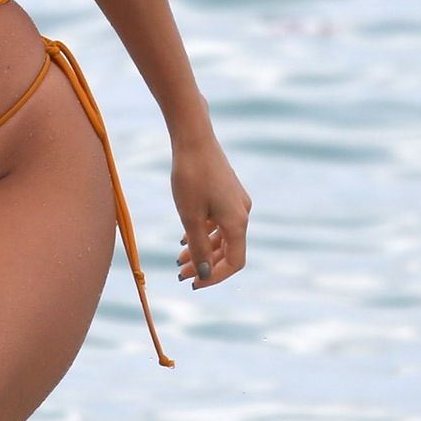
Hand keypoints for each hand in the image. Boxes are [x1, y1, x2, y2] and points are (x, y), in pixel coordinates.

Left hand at [171, 130, 249, 289]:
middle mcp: (242, 213)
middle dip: (205, 265)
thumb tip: (203, 273)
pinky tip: (184, 237)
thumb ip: (199, 247)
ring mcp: (236, 202)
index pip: (234, 262)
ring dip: (203, 250)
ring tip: (178, 258)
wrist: (193, 137)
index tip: (192, 283)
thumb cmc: (190, 176)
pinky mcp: (227, 192)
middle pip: (229, 251)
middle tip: (180, 274)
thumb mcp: (190, 216)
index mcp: (237, 222)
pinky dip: (204, 232)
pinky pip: (219, 221)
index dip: (215, 277)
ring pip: (222, 236)